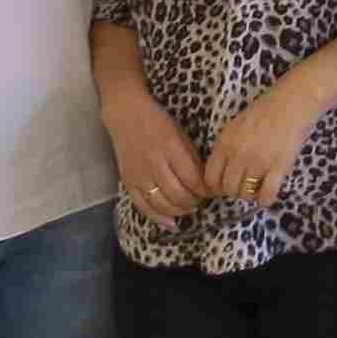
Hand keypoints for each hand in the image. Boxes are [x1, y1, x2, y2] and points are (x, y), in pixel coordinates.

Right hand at [105, 86, 210, 225]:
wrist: (126, 114)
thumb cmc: (158, 122)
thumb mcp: (181, 134)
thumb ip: (191, 158)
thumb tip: (204, 183)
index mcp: (171, 148)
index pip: (192, 179)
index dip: (205, 191)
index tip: (211, 192)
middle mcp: (155, 164)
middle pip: (178, 195)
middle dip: (193, 202)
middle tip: (200, 201)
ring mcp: (139, 175)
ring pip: (162, 204)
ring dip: (179, 211)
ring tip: (188, 208)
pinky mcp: (128, 182)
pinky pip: (143, 206)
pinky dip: (158, 218)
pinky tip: (170, 222)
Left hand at [200, 84, 321, 206]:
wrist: (293, 102)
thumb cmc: (266, 109)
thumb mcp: (235, 125)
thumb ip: (226, 146)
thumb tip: (222, 169)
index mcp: (224, 142)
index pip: (210, 177)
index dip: (216, 186)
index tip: (224, 186)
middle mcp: (238, 154)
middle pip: (227, 188)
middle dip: (233, 191)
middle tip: (243, 185)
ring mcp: (258, 162)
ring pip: (244, 194)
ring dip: (249, 195)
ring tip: (256, 187)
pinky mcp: (278, 167)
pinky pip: (266, 195)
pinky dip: (264, 199)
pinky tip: (267, 194)